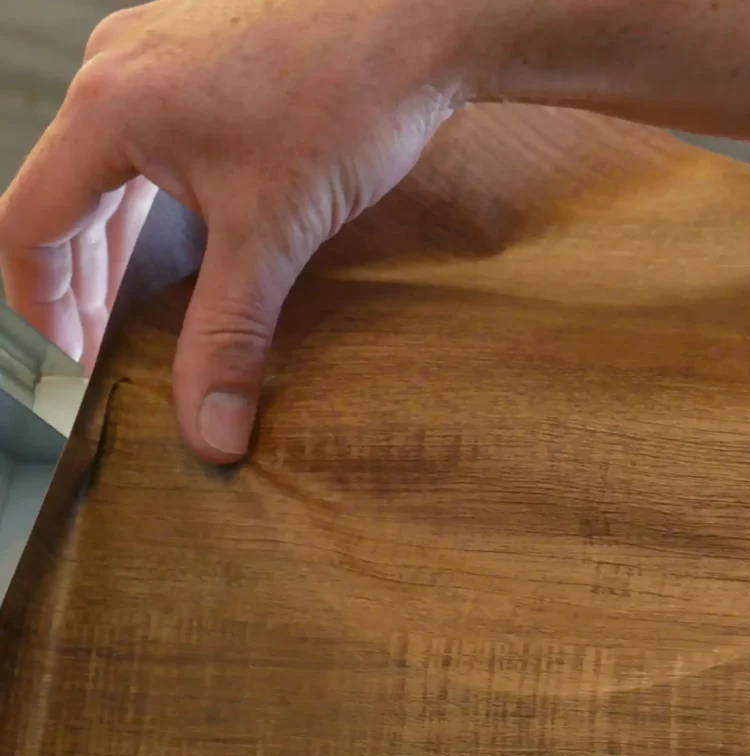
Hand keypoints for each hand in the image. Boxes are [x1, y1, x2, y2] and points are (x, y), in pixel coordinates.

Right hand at [0, 0, 471, 461]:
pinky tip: (190, 234)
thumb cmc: (343, 98)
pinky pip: (153, 140)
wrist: (419, 18)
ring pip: (111, 168)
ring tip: (137, 304)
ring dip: (118, 242)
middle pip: (65, 197)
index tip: (68, 359)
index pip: (29, 224)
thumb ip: (230, 334)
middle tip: (102, 346)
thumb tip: (210, 429)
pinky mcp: (208, 56)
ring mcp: (162, 54)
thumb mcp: (273, 234)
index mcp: (108, 110)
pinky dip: (156, 200)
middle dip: (81, 282)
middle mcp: (119, 70)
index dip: (42, 305)